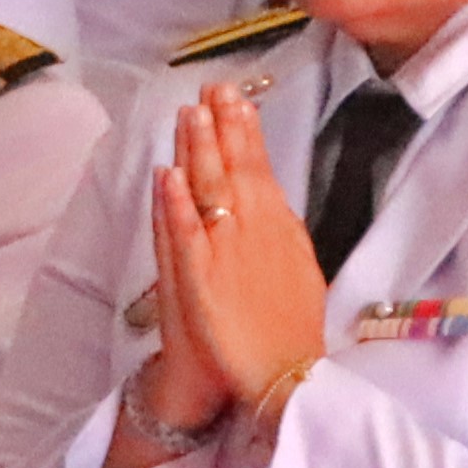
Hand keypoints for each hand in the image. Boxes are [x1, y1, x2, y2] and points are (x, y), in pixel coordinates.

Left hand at [139, 77, 336, 432]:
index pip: (260, 169)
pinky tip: (167, 175)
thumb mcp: (299, 270)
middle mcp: (253, 235)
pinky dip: (175, 205)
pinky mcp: (200, 282)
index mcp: (279, 230)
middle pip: (234, 171)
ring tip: (189, 113)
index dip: (245, 132)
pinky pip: (183, 237)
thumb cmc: (289, 330)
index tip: (236, 98)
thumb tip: (271, 197)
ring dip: (198, 151)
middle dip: (222, 126)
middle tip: (212, 87)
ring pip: (208, 193)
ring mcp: (225, 256)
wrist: (281, 380)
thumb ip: (283, 232)